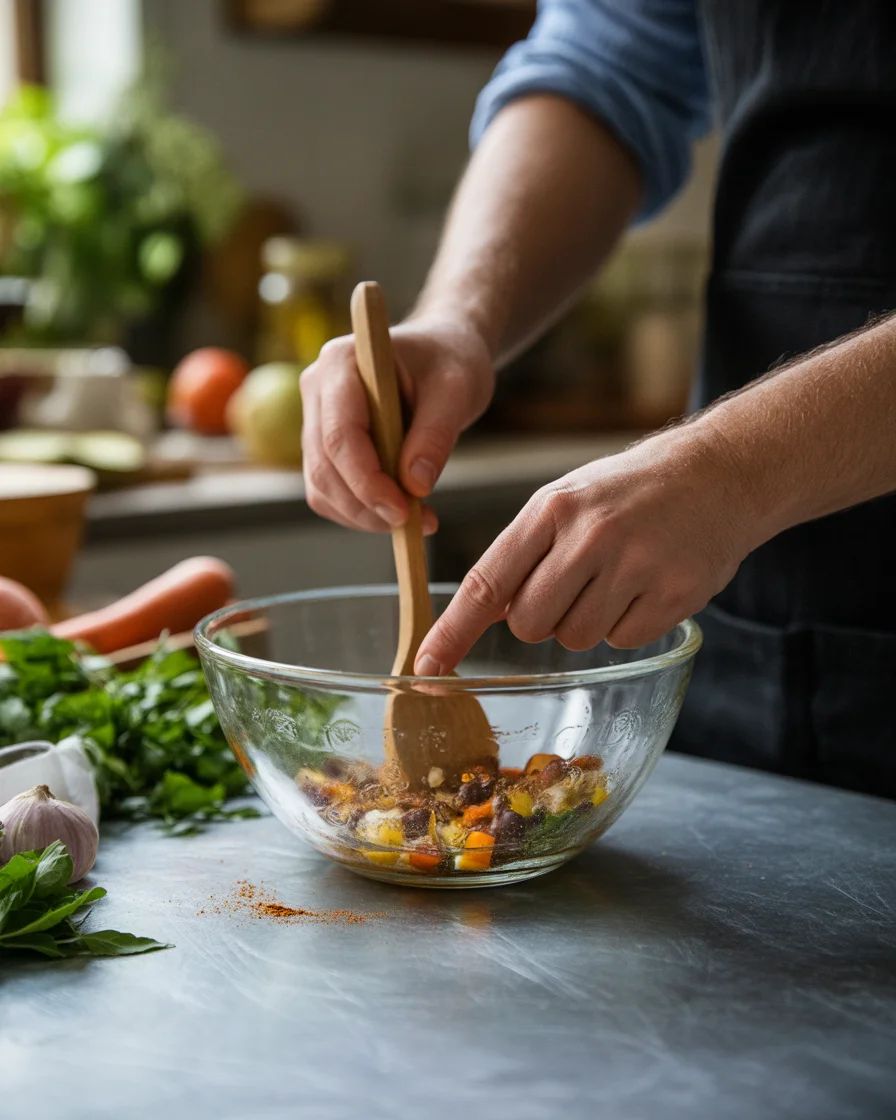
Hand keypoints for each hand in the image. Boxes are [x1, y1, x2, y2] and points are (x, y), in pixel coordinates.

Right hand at [300, 315, 494, 532]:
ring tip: (416, 518)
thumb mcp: (457, 391)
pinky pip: (330, 492)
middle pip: (325, 467)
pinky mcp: (324, 446)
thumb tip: (415, 485)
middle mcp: (317, 389)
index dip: (366, 480)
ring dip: (365, 515)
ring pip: (322, 486)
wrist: (443, 352)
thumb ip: (436, 435)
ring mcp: (316, 419)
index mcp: (341, 362)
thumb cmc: (450, 360)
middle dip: (367, 505)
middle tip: (417, 523)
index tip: (404, 510)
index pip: (339, 435)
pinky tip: (400, 511)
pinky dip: (361, 512)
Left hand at [415, 428, 757, 674]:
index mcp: (552, 509)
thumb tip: (490, 612)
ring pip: (575, 638)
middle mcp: (590, 537)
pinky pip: (622, 640)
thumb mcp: (568, 498)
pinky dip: (627, 625)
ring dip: (586, 621)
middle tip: (573, 585)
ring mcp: (635, 566)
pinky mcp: (674, 595)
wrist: (722, 472)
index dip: (453, 631)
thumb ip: (525, 551)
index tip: (426, 665)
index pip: (487, 582)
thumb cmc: (631, 489)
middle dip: (541, 618)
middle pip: (529, 624)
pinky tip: (645, 586)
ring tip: (616, 577)